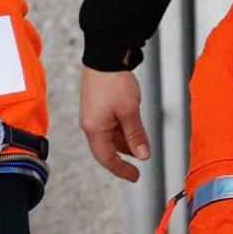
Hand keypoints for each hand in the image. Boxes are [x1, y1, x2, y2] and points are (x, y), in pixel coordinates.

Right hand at [79, 65, 152, 181]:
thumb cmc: (114, 82)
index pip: (107, 158)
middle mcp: (89, 124)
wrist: (104, 57)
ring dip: (123, 144)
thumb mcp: (130, 111)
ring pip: (108, 137)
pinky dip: (120, 132)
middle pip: (105, 149)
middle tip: (139, 164)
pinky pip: (107, 127)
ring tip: (140, 145)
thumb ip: (136, 135)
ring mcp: (91, 115)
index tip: (135, 176)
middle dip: (123, 157)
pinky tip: (132, 130)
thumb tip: (143, 155)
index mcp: (94, 128)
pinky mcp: (95, 107)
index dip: (122, 170)